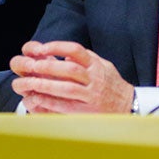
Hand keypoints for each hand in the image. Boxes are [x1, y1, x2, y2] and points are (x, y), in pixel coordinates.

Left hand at [9, 40, 133, 113]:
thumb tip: (65, 52)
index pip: (76, 50)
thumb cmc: (111, 84)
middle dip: (48, 66)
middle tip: (30, 65)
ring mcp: (92, 96)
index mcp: (96, 65)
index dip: (57, 47)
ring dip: (46, 85)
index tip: (41, 48)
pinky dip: (51, 102)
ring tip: (29, 82)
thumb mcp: (102, 65)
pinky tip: (38, 99)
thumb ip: (85, 58)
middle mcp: (94, 79)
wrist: (129, 106)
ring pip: (67, 88)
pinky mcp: (88, 111)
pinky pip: (67, 106)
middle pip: (69, 69)